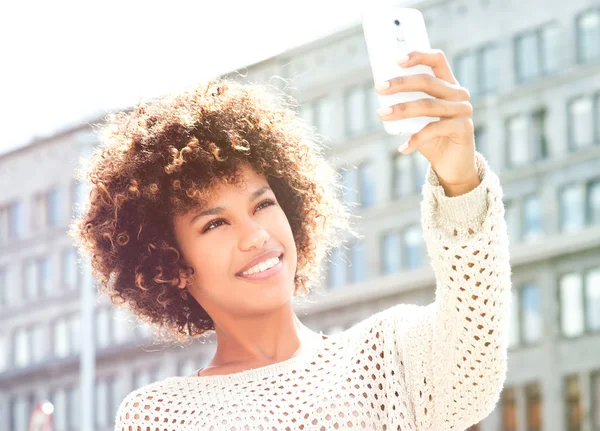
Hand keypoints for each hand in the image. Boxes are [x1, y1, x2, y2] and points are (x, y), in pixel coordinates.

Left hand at [375, 49, 479, 194]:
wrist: (452, 166)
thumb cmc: (431, 139)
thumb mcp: (418, 118)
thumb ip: (407, 103)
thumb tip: (380, 92)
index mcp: (448, 85)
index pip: (437, 61)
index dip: (418, 56)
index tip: (396, 60)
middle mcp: (459, 94)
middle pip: (428, 81)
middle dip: (400, 83)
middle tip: (379, 88)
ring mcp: (463, 110)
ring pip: (428, 105)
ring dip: (401, 109)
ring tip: (382, 115)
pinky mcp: (464, 128)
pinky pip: (434, 130)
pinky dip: (415, 140)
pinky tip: (403, 148)